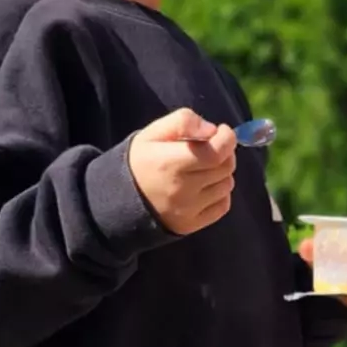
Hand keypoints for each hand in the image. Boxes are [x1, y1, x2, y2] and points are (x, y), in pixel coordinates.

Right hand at [127, 108, 237, 234]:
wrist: (120, 199)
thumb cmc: (140, 161)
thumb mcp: (153, 133)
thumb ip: (184, 122)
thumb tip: (212, 130)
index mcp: (170, 163)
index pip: (216, 152)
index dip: (226, 138)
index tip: (221, 131)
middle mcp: (181, 189)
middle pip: (225, 167)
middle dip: (224, 153)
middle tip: (211, 148)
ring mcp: (187, 210)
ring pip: (226, 185)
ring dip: (221, 173)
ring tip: (203, 168)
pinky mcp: (191, 224)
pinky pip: (222, 205)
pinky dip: (219, 194)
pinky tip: (203, 187)